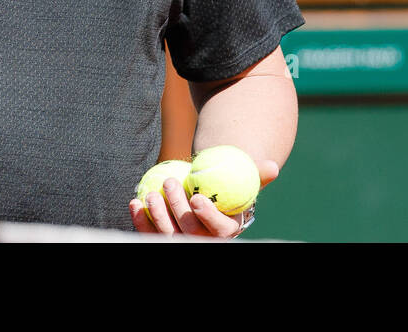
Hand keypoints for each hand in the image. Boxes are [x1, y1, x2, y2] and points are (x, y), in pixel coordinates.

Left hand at [129, 160, 278, 237]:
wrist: (209, 194)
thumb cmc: (229, 186)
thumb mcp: (246, 180)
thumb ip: (258, 175)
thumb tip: (273, 166)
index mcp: (226, 232)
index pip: (218, 230)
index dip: (207, 217)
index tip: (196, 198)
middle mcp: (203, 241)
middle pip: (188, 231)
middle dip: (176, 209)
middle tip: (170, 183)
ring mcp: (181, 242)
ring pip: (166, 235)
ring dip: (156, 216)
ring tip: (151, 193)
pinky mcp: (161, 238)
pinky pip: (149, 233)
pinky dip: (140, 220)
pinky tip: (134, 202)